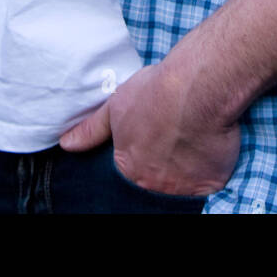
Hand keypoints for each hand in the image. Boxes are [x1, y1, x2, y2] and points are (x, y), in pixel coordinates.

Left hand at [58, 60, 240, 197]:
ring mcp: (182, 190)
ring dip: (181, 174)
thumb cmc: (156, 91)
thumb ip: (92, 130)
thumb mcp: (116, 105)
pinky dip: (206, 175)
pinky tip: (204, 152)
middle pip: (153, 188)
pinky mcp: (210, 185)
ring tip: (185, 148)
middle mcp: (153, 186)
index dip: (139, 165)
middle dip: (158, 173)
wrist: (197, 86)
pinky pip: (207, 187)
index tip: (148, 152)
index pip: (128, 181)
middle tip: (168, 149)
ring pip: (179, 190)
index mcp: (128, 169)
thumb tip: (66, 144)